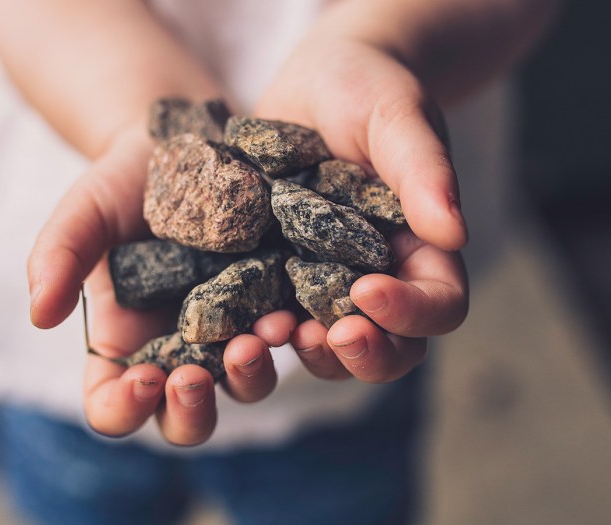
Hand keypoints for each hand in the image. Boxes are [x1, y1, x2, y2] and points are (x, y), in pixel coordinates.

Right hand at [27, 125, 288, 444]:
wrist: (179, 144)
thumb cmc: (120, 186)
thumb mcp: (83, 214)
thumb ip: (57, 258)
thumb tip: (40, 315)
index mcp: (124, 346)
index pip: (113, 408)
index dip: (123, 409)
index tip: (141, 378)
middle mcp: (179, 351)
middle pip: (185, 419)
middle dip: (191, 410)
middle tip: (195, 376)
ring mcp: (229, 332)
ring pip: (243, 386)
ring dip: (250, 374)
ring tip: (259, 334)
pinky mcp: (270, 303)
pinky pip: (286, 338)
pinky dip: (295, 338)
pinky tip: (298, 315)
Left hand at [255, 37, 467, 381]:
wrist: (312, 82)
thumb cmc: (367, 87)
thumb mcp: (396, 116)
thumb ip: (425, 170)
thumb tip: (455, 233)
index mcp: (421, 249)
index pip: (438, 305)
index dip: (411, 313)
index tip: (367, 290)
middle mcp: (377, 276)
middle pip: (389, 347)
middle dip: (360, 354)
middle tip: (322, 335)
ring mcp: (323, 280)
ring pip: (328, 346)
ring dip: (304, 352)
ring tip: (269, 333)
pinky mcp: (276, 273)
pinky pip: (270, 314)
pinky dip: (254, 326)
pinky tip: (231, 319)